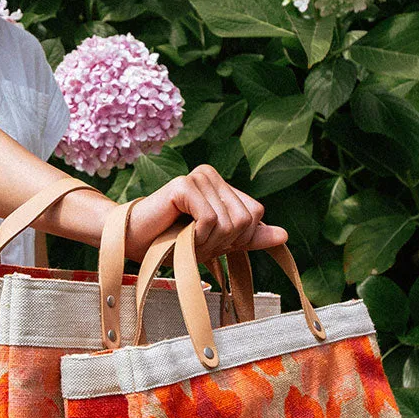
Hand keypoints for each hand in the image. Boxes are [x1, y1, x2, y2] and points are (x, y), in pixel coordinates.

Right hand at [126, 164, 286, 261]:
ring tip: (185, 238)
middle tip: (194, 242)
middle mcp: (210, 174)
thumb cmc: (172, 242)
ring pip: (229, 221)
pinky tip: (179, 234)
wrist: (133, 242)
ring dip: (207, 242)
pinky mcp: (183, 185)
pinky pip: (210, 219)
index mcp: (221, 184)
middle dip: (222, 242)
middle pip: (245, 219)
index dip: (237, 237)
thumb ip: (249, 238)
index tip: (208, 241)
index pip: (255, 213)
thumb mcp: (217, 242)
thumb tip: (284, 235)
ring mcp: (197, 177)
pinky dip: (197, 237)